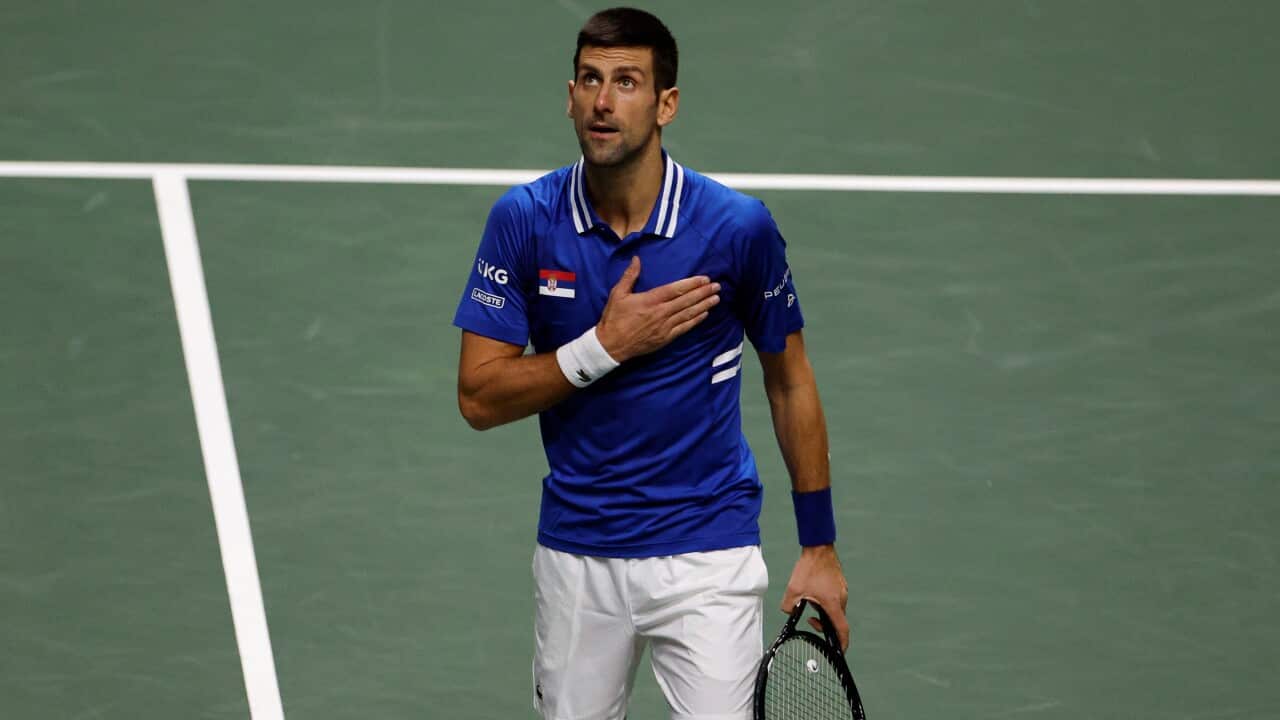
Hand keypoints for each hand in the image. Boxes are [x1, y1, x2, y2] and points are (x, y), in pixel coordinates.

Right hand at [595, 256, 720, 362]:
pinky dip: (695, 321)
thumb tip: (637, 259)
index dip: (692, 284)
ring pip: (688, 314)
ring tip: (716, 298)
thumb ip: (629, 276)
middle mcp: (660, 313)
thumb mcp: (617, 294)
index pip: (676, 289)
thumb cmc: (613, 318)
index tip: (704, 279)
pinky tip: (705, 314)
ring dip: (704, 305)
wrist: (611, 345)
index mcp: (650, 300)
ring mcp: (664, 327)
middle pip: (686, 301)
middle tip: (717, 286)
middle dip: (703, 293)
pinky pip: (684, 328)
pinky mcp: (665, 338)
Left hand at [779, 544, 849, 650]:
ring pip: (835, 608)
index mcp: (833, 604)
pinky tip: (814, 593)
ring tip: (810, 602)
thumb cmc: (808, 568)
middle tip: (810, 620)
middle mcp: (842, 598)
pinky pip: (835, 598)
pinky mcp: (840, 584)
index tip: (839, 651)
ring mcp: (843, 590)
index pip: (842, 630)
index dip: (842, 643)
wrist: (818, 547)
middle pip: (837, 620)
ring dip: (824, 611)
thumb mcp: (793, 590)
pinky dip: (826, 602)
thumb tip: (788, 613)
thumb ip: (788, 607)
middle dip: (824, 624)